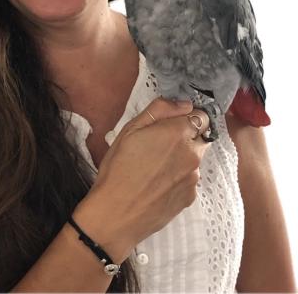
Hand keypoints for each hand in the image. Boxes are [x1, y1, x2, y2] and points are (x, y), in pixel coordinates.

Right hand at [74, 98, 210, 261]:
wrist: (116, 214)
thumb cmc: (118, 168)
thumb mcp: (130, 129)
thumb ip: (160, 110)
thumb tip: (184, 104)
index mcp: (178, 133)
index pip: (202, 116)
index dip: (188, 117)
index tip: (173, 123)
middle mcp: (193, 154)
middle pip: (201, 136)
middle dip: (186, 136)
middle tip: (160, 145)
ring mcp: (193, 177)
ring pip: (195, 158)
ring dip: (182, 157)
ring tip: (156, 167)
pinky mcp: (191, 197)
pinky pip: (190, 179)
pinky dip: (179, 177)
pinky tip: (158, 183)